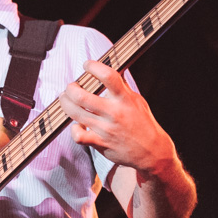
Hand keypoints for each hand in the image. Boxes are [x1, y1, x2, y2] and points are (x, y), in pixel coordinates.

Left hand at [59, 59, 175, 173]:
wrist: (151, 152)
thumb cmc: (143, 124)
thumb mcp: (137, 101)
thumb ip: (122, 87)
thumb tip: (113, 69)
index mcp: (125, 99)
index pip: (108, 76)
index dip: (94, 67)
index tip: (87, 65)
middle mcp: (114, 113)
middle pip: (82, 96)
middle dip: (71, 88)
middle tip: (71, 86)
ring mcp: (106, 129)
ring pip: (75, 113)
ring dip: (66, 103)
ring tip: (65, 98)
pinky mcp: (100, 144)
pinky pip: (78, 136)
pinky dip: (74, 129)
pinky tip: (77, 125)